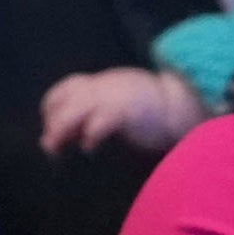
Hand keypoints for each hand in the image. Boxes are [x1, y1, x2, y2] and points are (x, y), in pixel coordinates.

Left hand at [39, 63, 205, 157]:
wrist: (184, 106)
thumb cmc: (150, 113)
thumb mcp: (117, 107)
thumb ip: (93, 117)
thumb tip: (63, 138)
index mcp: (102, 83)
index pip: (65, 88)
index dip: (51, 108)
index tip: (49, 130)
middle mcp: (104, 86)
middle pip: (66, 98)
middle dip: (53, 123)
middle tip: (50, 148)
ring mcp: (115, 96)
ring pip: (78, 108)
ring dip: (61, 130)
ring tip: (56, 151)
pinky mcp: (128, 110)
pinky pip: (103, 119)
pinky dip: (91, 133)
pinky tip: (88, 149)